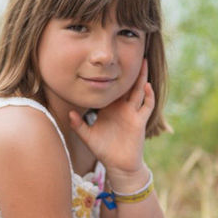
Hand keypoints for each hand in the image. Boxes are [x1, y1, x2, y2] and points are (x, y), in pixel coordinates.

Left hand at [69, 59, 153, 179]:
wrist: (119, 165)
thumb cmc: (104, 150)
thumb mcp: (88, 137)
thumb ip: (78, 125)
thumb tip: (69, 113)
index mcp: (109, 108)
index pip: (110, 88)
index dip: (109, 75)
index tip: (106, 61)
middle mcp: (122, 108)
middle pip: (127, 84)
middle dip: (129, 70)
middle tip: (129, 52)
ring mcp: (132, 113)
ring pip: (138, 91)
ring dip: (142, 77)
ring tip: (143, 61)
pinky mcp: (139, 121)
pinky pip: (146, 106)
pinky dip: (148, 96)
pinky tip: (147, 86)